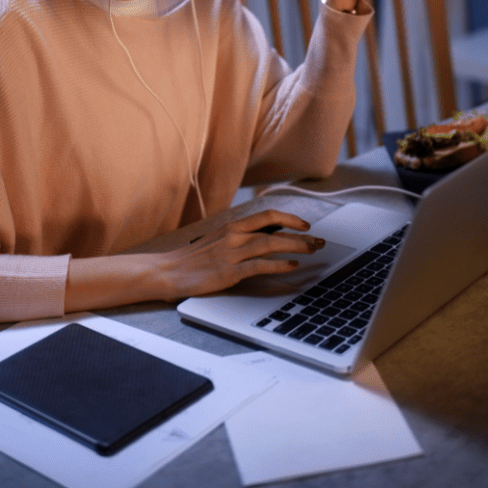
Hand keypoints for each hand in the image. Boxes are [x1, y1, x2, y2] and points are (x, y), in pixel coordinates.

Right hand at [154, 209, 324, 298]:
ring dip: (295, 247)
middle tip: (319, 241)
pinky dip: (279, 264)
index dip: (289, 219)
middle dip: (300, 235)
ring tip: (312, 251)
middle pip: (274, 229)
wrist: (168, 271)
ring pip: (271, 245)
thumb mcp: (217, 240)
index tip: (305, 225)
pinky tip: (292, 266)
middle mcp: (233, 236)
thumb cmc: (193, 259)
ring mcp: (231, 253)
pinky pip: (259, 266)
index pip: (267, 215)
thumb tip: (265, 238)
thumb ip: (239, 237)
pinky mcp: (228, 272)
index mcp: (231, 226)